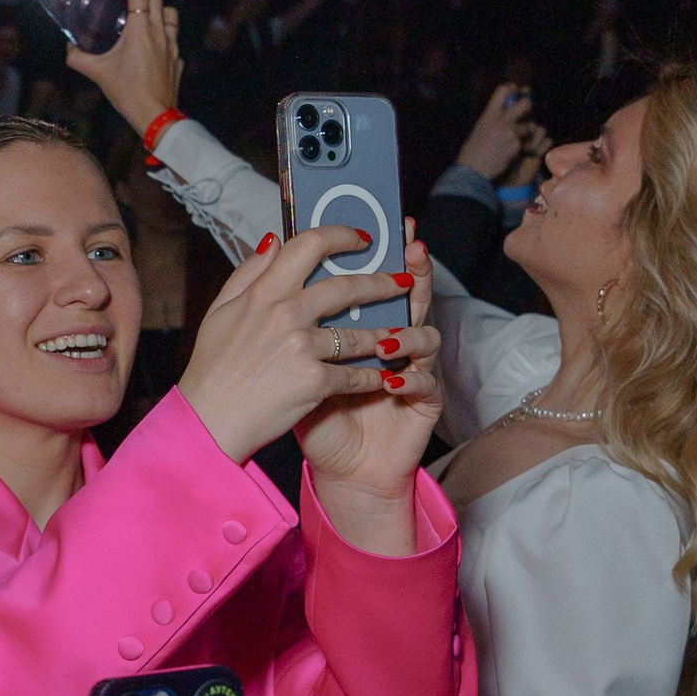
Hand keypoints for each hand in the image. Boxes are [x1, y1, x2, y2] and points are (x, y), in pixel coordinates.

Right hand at [64, 0, 181, 138]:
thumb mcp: (98, 73)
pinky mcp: (178, 58)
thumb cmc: (128, 92)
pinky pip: (174, 36)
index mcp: (141, 29)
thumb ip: (78, 58)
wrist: (155, 117)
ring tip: (143, 15)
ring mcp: (172, 44)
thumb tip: (68, 49)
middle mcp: (160, 31)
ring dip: (157, 7)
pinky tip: (152, 44)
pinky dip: (164, 32)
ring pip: (170, 11)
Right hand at [179, 221, 431, 463]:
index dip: (342, 235)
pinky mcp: (314, 381)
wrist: (208, 420)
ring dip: (385, 334)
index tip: (364, 239)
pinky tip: (384, 376)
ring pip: (358, 334)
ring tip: (401, 334)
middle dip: (382, 282)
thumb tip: (274, 240)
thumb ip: (249, 272)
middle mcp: (285, 313)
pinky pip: (355, 373)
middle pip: (347, 287)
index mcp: (263, 292)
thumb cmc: (212, 367)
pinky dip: (373, 376)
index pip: (308, 245)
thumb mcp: (220, 311)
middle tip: (403, 282)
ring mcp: (301, 347)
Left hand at [296, 222, 442, 497]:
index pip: (377, 281)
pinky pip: (426, 381)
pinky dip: (411, 375)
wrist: (340, 469)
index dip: (385, 253)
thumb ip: (286, 309)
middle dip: (412, 273)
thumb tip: (270, 252)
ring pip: (425, 335)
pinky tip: (394, 376)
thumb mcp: (293, 360)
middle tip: (411, 250)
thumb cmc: (317, 415)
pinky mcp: (424, 401)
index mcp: (364, 327)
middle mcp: (394, 341)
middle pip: (409, 297)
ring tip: (390, 332)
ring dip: (408, 330)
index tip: (388, 226)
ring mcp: (414, 368)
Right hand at [456, 80, 537, 182]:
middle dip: (528, 107)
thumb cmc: (472, 152)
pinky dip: (523, 146)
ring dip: (526, 132)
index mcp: (489, 114)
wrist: (473, 170)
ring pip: (529, 126)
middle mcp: (501, 120)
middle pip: (525, 104)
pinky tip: (514, 152)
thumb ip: (493, 118)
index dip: (513, 88)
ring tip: (517, 139)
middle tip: (526, 113)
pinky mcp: (517, 146)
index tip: (516, 91)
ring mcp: (511, 133)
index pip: (504, 90)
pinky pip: (527, 142)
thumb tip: (505, 112)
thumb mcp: (480, 128)